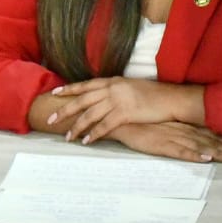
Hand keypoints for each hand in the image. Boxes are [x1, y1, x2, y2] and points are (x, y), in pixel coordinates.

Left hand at [46, 76, 190, 143]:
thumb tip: (102, 96)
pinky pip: (105, 126)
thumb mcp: (130, 86)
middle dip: (64, 110)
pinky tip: (86, 141)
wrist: (171, 99)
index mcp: (111, 81)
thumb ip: (114, 90)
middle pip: (82, 101)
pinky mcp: (125, 113)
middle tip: (50, 119)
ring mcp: (118, 101)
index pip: (85, 85)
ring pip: (90, 115)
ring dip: (77, 127)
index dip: (69, 89)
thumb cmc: (153, 94)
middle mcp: (111, 89)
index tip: (54, 93)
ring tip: (67, 137)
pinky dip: (94, 134)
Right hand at [106, 121, 221, 162]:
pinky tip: (204, 158)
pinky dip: (193, 155)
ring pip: (198, 146)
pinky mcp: (160, 145)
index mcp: (177, 124)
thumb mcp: (154, 120)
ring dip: (215, 152)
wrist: (116, 119)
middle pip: (206, 139)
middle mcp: (178, 129)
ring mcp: (170, 137)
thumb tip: (180, 129)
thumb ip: (168, 124)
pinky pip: (180, 152)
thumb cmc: (134, 119)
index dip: (220, 137)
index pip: (203, 131)